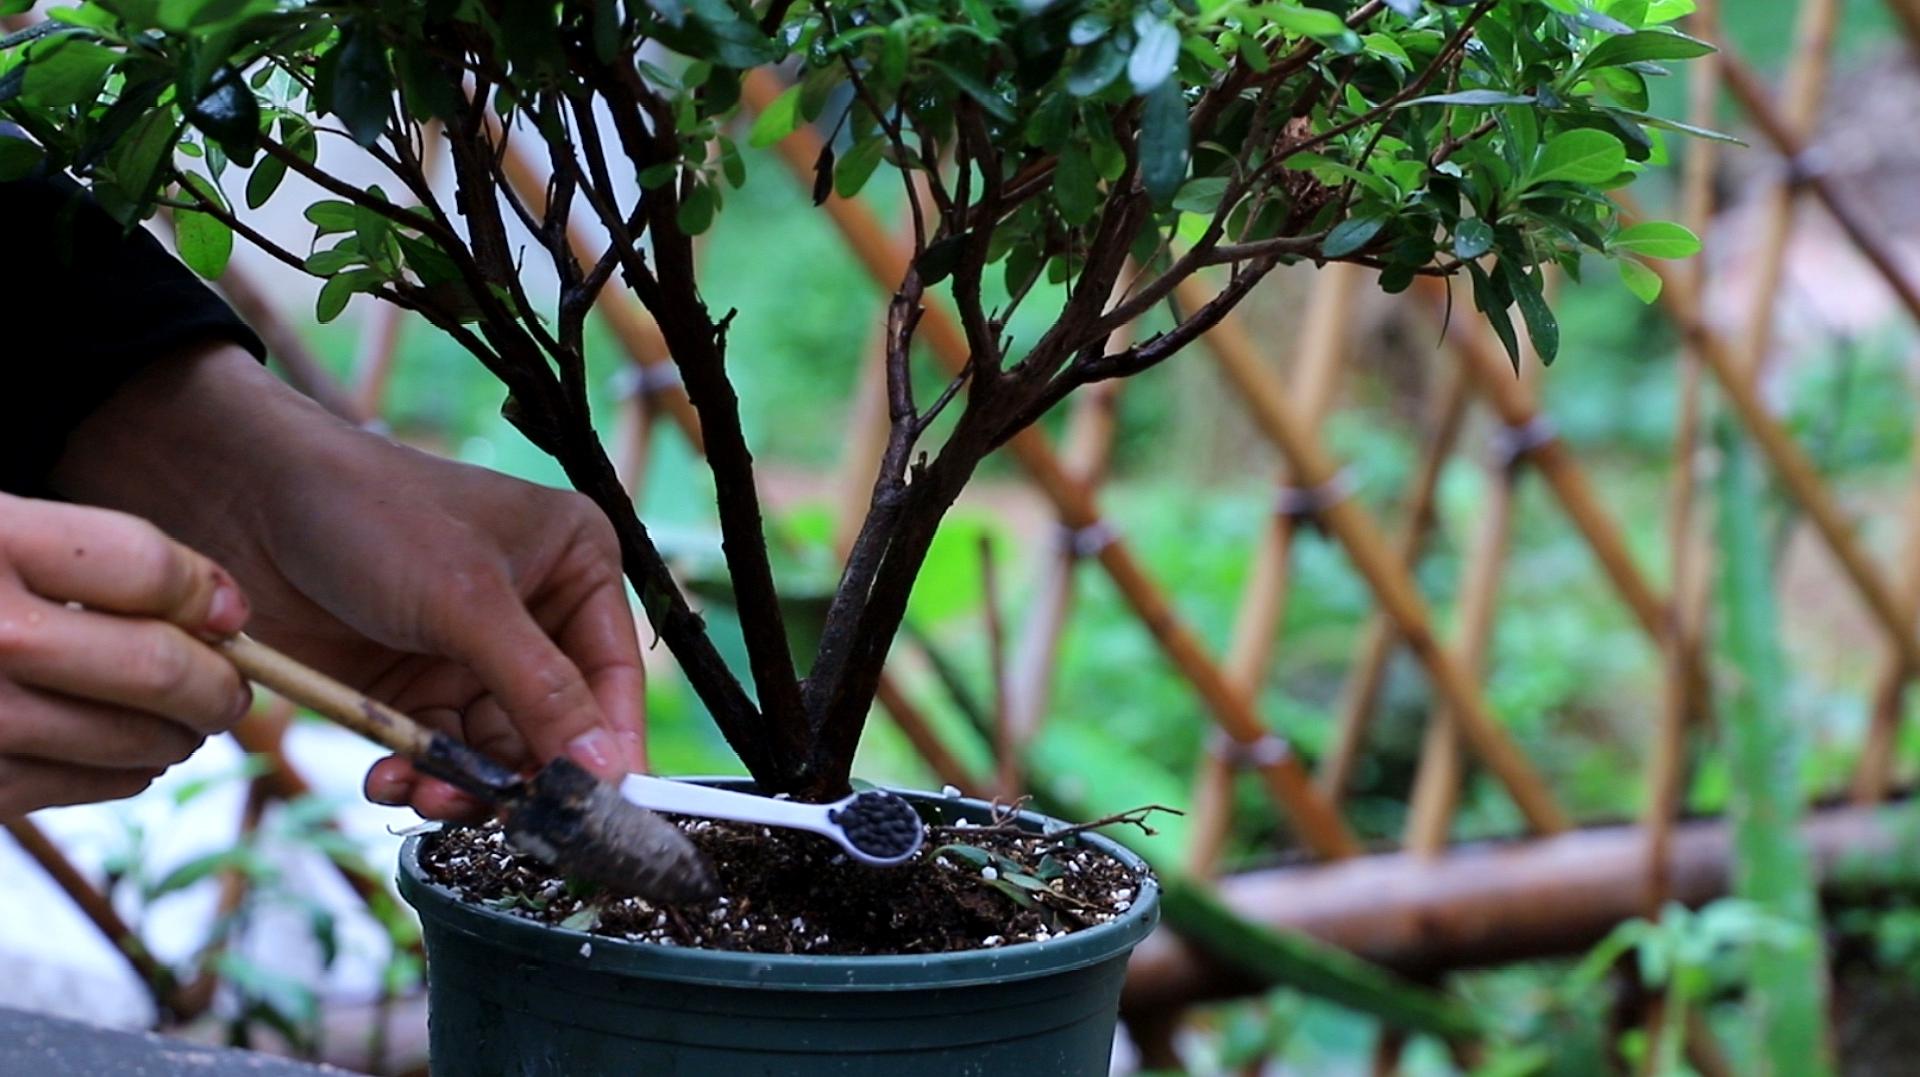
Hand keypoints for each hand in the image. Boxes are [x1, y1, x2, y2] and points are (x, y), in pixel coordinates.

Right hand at [0, 493, 252, 815]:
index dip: (208, 592)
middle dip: (220, 684)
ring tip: (191, 721)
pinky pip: (81, 786)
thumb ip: (87, 552)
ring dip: (182, 734)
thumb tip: (224, 613)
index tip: (230, 612)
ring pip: (135, 740)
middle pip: (160, 668)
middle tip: (237, 687)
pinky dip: (125, 772)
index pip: (150, 569)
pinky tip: (130, 755)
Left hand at [54, 344, 646, 819]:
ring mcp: (470, 654)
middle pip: (556, 729)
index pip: (613, 678)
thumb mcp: (467, 603)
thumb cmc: (370, 516)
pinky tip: (387, 776)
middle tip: (493, 818)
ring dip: (461, 786)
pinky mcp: (412, 685)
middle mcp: (534, 613)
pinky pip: (438, 754)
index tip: (596, 815)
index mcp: (575, 568)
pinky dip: (417, 776)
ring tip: (420, 793)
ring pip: (494, 753)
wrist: (240, 502)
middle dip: (521, 777)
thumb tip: (607, 774)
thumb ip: (541, 692)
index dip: (608, 749)